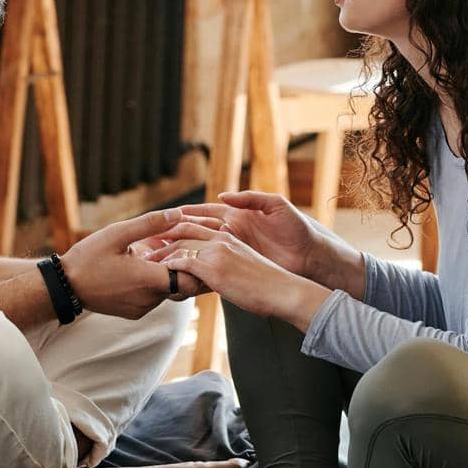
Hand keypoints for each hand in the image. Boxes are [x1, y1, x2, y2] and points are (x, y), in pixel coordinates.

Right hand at [59, 209, 207, 318]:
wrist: (65, 287)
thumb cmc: (89, 257)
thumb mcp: (117, 234)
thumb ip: (150, 224)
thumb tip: (178, 213)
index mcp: (148, 280)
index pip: (190, 279)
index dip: (194, 263)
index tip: (187, 247)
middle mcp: (149, 299)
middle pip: (181, 285)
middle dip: (181, 264)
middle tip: (172, 245)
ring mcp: (142, 308)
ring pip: (168, 291)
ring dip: (166, 273)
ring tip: (153, 253)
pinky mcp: (135, 312)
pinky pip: (154, 297)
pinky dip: (154, 283)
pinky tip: (141, 266)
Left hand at [142, 223, 331, 329]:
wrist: (283, 291)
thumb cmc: (266, 286)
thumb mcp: (243, 269)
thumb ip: (226, 266)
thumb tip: (211, 277)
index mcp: (228, 236)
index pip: (194, 226)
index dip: (174, 230)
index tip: (158, 236)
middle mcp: (221, 239)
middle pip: (182, 230)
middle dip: (161, 235)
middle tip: (143, 243)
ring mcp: (217, 251)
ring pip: (180, 245)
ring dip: (160, 252)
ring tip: (143, 259)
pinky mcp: (214, 266)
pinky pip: (183, 262)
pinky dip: (168, 266)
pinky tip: (157, 272)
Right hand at [179, 192, 354, 288]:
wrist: (312, 257)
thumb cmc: (298, 228)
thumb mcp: (276, 205)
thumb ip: (250, 198)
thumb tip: (221, 196)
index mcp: (239, 215)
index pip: (207, 213)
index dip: (187, 213)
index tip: (167, 215)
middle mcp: (234, 232)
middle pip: (199, 231)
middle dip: (178, 233)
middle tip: (156, 236)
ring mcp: (236, 249)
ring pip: (203, 249)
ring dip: (184, 251)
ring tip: (163, 254)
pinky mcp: (241, 265)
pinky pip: (216, 266)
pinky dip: (199, 267)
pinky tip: (184, 271)